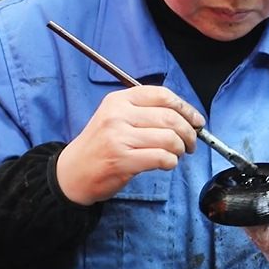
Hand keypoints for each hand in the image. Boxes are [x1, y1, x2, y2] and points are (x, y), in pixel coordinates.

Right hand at [56, 86, 203, 204]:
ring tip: (177, 154)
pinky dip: (171, 162)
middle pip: (170, 117)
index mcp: (119, 100)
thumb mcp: (116, 117)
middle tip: (191, 143)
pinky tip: (166, 163)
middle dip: (189, 132)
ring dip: (180, 149)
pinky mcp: (122, 160)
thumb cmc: (101, 146)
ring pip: (169, 138)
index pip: (162, 95)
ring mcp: (119, 137)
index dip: (186, 108)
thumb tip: (188, 117)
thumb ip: (146, 112)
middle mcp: (118, 115)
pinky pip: (162, 157)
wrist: (72, 172)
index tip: (197, 121)